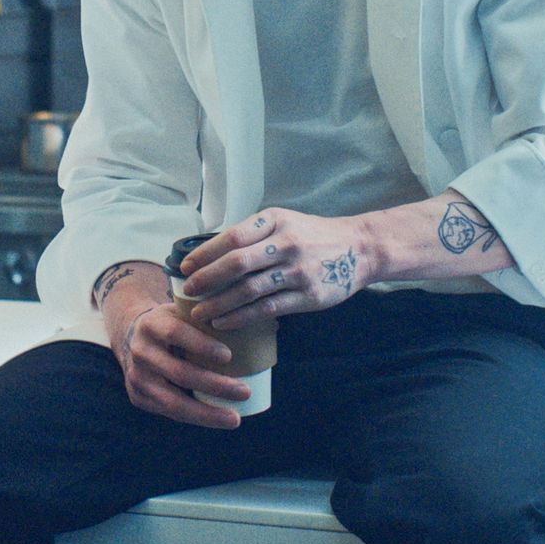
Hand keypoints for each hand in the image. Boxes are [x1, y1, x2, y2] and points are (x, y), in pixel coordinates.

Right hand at [96, 262, 248, 428]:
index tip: (229, 356)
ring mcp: (136, 377)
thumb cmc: (171, 324)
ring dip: (206, 413)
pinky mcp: (137, 397)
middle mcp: (140, 351)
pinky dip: (194, 418)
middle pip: (178, 372)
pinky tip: (216, 420)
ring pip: (172, 401)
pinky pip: (169, 413)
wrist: (131, 338)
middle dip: (214, 385)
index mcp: (151, 324)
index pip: (175, 333)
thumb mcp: (181, 312)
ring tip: (235, 418)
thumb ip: (211, 317)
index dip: (201, 345)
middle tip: (245, 392)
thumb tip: (270, 325)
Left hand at [180, 208, 370, 329]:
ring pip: (248, 290)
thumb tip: (211, 254)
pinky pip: (266, 309)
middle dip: (207, 279)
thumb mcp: (284, 222)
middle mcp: (285, 244)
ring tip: (199, 312)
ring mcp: (297, 271)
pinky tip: (224, 322)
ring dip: (219, 303)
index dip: (205, 253)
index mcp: (275, 221)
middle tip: (188, 291)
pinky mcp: (307, 296)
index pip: (232, 237)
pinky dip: (240, 317)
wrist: (359, 248)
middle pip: (237, 263)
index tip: (186, 266)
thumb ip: (254, 235)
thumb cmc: (312, 235)